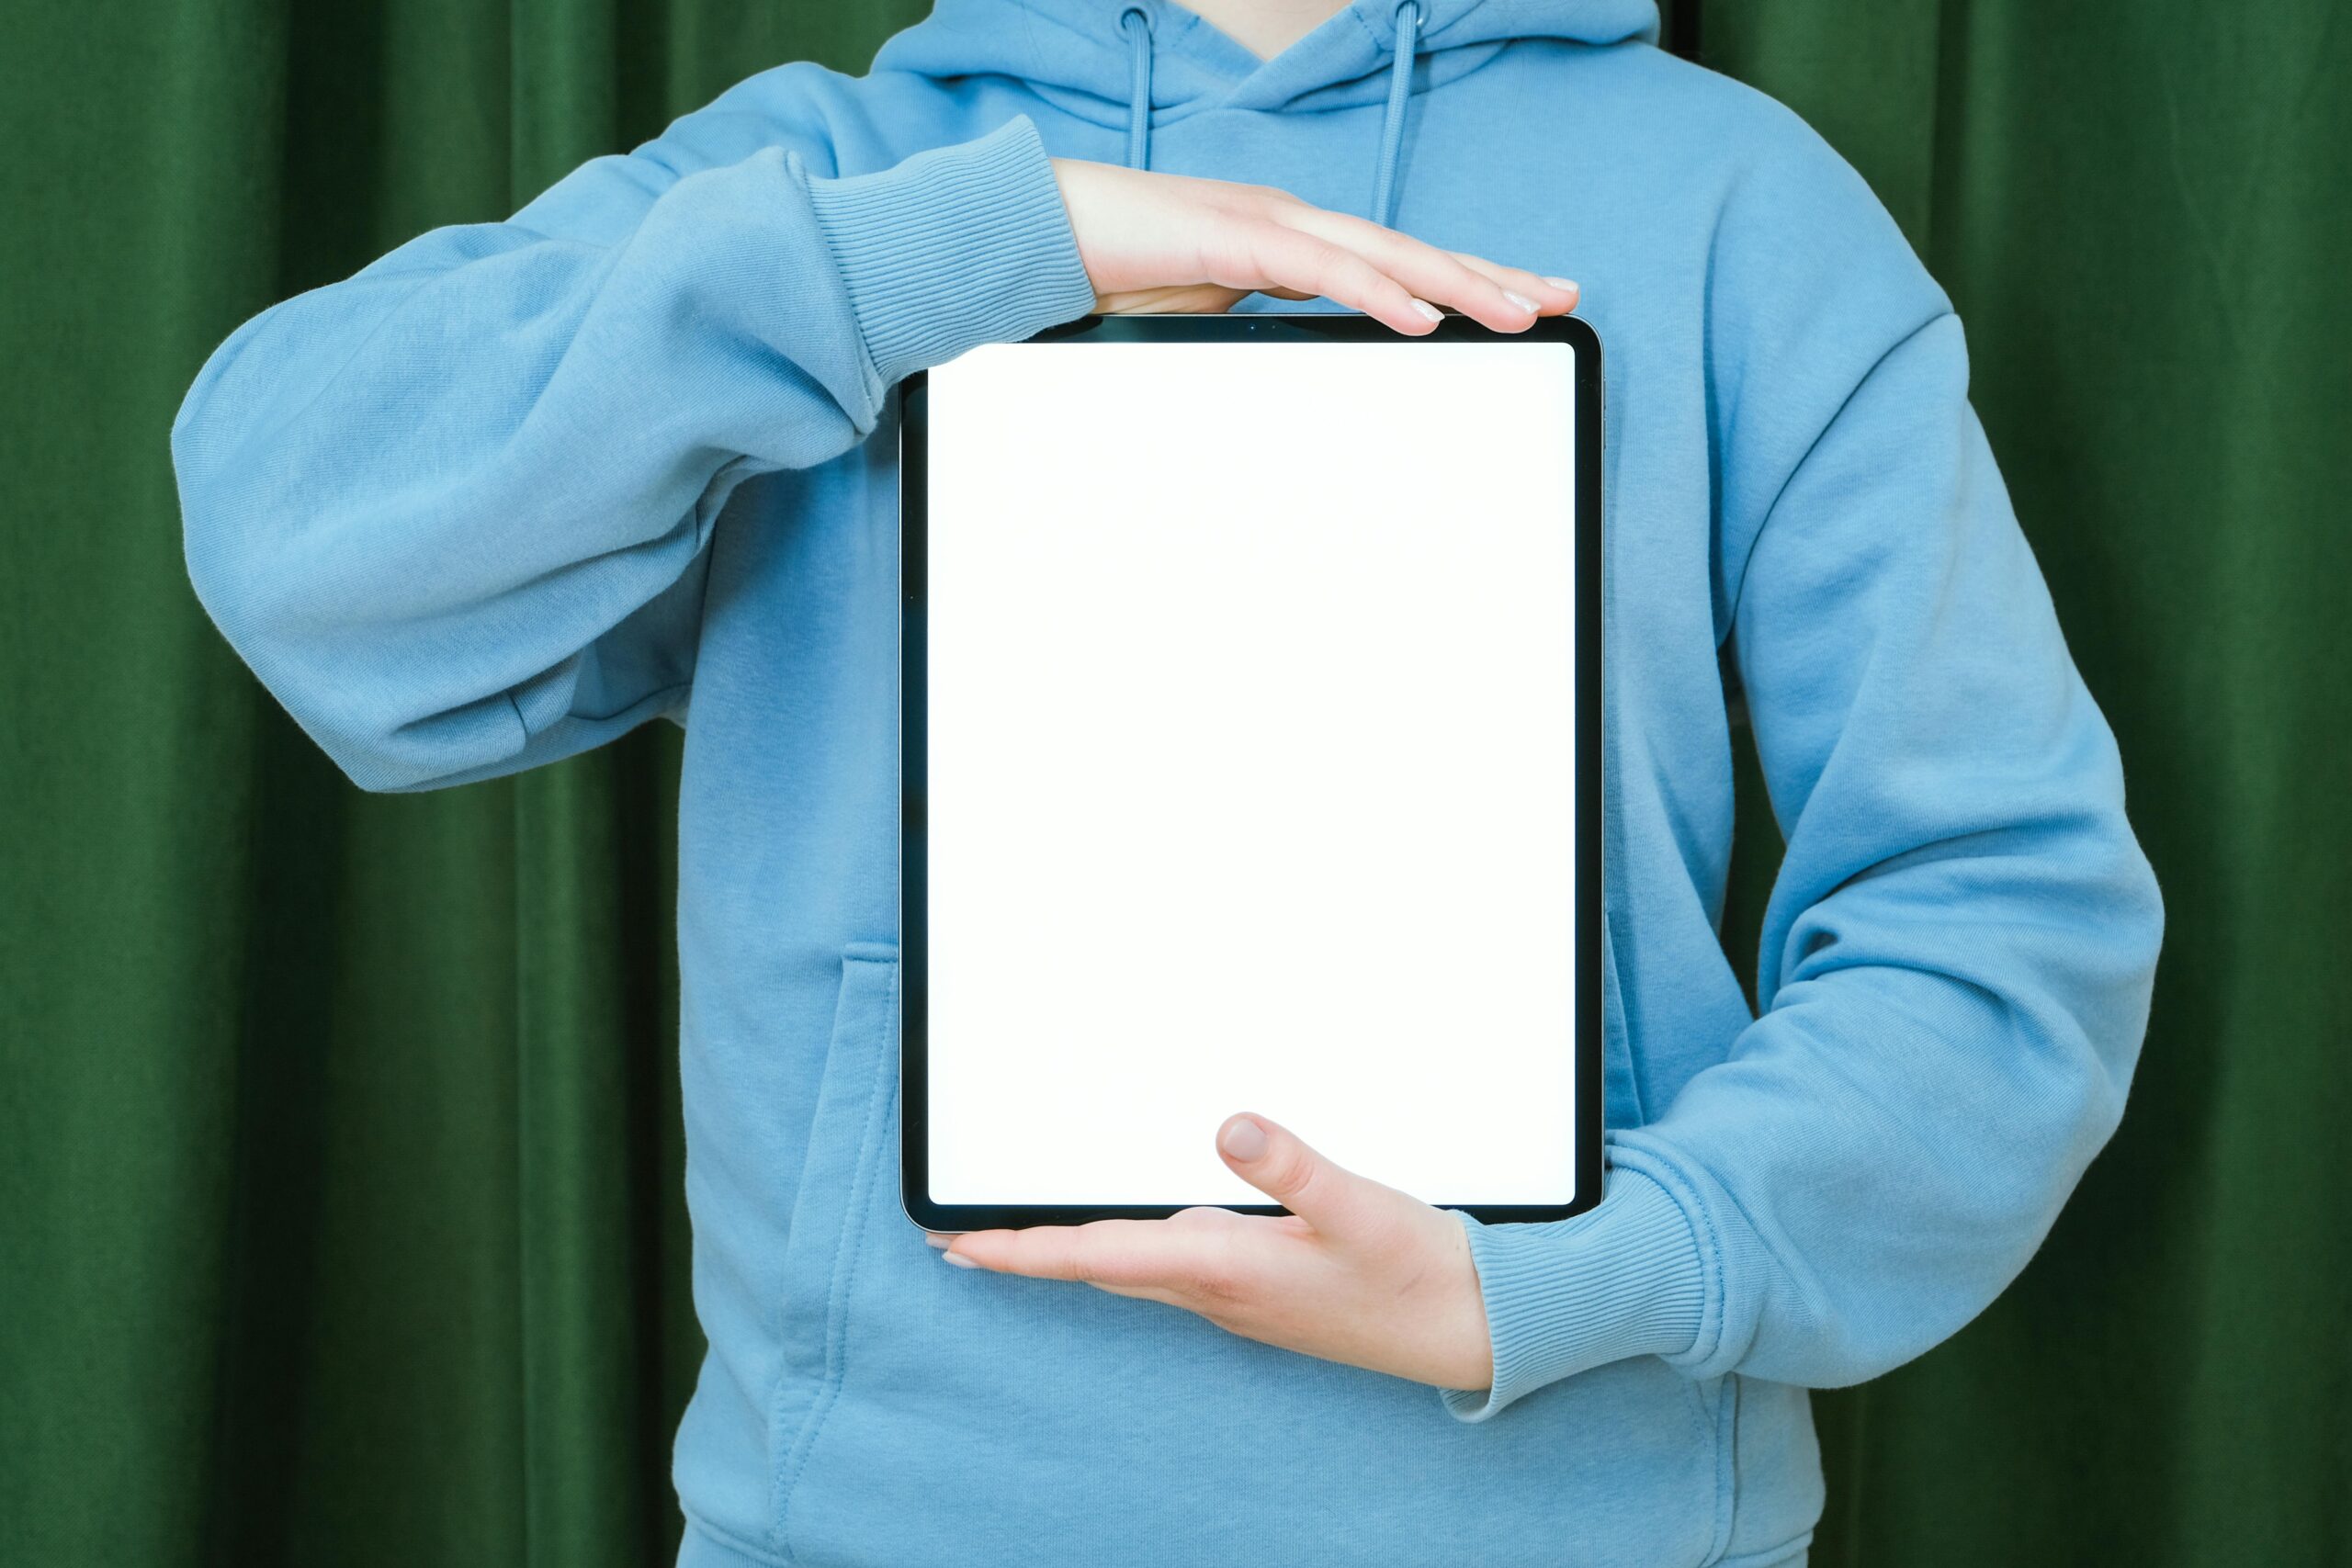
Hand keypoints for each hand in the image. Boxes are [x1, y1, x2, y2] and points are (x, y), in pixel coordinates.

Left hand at [929, 1112, 1494, 1391]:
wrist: (1468, 1328)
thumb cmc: (1416, 1273)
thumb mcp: (1357, 1207)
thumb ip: (1291, 1165)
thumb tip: (1228, 1125)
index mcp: (1223, 1267)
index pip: (1093, 1253)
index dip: (1018, 1247)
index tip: (954, 1243)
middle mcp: (1216, 1288)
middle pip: (1095, 1265)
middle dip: (1025, 1251)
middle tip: (959, 1238)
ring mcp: (1236, 1296)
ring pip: (1130, 1267)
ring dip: (1071, 1250)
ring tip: (1020, 1228)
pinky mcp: (1260, 1289)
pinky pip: (1169, 1265)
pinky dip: (1125, 1246)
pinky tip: (1131, 1227)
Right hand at [1049, 158, 1578, 336]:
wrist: (1040, 234)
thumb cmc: (1113, 279)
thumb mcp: (1208, 324)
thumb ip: (1261, 336)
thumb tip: (1305, 381)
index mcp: (1290, 243)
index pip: (1395, 264)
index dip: (1463, 280)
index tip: (1522, 305)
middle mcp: (1293, 223)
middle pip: (1412, 252)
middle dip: (1490, 275)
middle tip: (1561, 297)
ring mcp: (1268, 222)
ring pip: (1385, 253)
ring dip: (1456, 283)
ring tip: (1516, 311)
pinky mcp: (1237, 234)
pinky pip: (1323, 266)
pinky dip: (1379, 290)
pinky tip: (1425, 313)